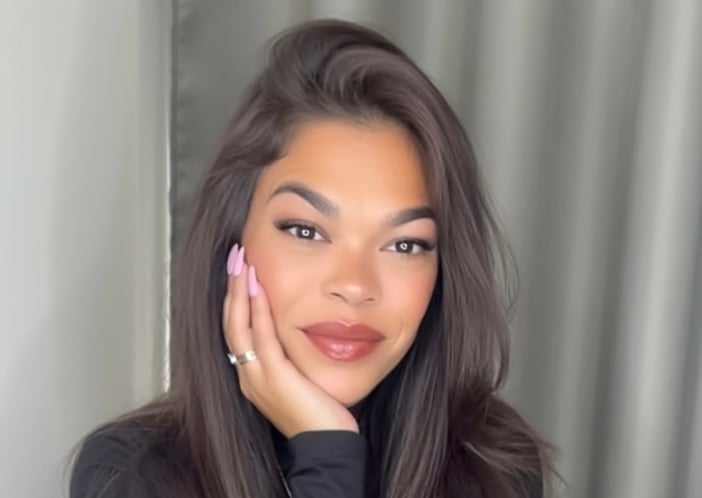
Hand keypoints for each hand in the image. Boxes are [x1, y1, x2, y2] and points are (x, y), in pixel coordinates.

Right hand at [222, 244, 358, 437]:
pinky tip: (258, 289)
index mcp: (253, 374)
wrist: (325, 446)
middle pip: (230, 323)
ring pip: (238, 327)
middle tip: (235, 256)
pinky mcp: (274, 379)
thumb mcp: (300, 376)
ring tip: (242, 262)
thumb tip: (299, 326)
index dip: (236, 298)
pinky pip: (261, 339)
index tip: (241, 270)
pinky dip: (258, 312)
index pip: (237, 329)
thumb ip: (293, 353)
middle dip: (231, 287)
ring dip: (239, 292)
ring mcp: (257, 378)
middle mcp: (248, 375)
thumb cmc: (319, 413)